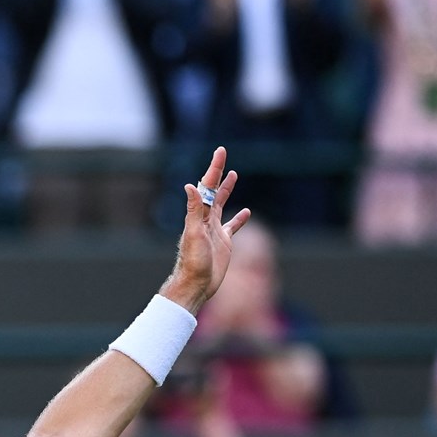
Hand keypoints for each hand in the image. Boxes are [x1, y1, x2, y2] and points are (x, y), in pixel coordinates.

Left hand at [159, 147, 250, 313]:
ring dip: (226, 190)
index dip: (214, 168)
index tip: (220, 152)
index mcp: (200, 215)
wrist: (196, 284)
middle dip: (218, 172)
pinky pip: (233, 226)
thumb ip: (193, 211)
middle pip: (213, 191)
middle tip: (222, 155)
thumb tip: (189, 186)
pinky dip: (240, 219)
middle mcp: (206, 219)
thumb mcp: (194, 234)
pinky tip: (247, 212)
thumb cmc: (193, 261)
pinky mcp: (223, 243)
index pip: (208, 186)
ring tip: (233, 175)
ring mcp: (215, 230)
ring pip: (222, 205)